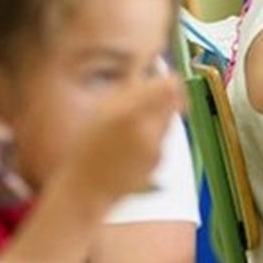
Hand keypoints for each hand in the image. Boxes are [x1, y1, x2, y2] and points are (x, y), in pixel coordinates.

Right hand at [48, 75, 182, 208]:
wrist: (87, 188)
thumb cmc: (87, 147)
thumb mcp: (101, 110)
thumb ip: (129, 90)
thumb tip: (153, 74)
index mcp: (130, 111)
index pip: (170, 86)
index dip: (168, 80)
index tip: (161, 80)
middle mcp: (148, 129)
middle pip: (174, 101)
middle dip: (164, 98)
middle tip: (145, 101)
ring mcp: (156, 147)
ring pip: (169, 121)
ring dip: (157, 118)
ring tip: (130, 128)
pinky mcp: (159, 161)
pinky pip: (163, 140)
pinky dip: (153, 138)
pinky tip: (131, 146)